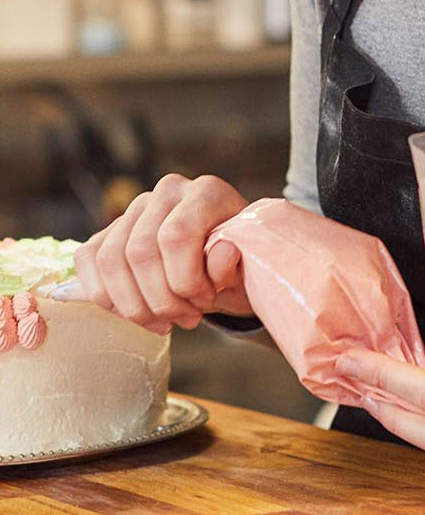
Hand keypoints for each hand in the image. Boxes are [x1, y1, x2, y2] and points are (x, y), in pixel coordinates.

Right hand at [73, 173, 250, 333]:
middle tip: (187, 319)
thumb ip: (232, 263)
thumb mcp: (245, 268)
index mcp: (206, 192)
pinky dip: (106, 296)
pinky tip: (137, 314)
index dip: (185, 280)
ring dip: (135, 306)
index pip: (175, 235)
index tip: (205, 303)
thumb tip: (222, 254)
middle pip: (139, 251)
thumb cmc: (237, 265)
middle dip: (160, 300)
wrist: (227, 263)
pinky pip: (89, 260)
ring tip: (165, 322)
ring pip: (109, 260)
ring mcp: (136, 208)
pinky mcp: (112, 229)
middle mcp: (168, 191)